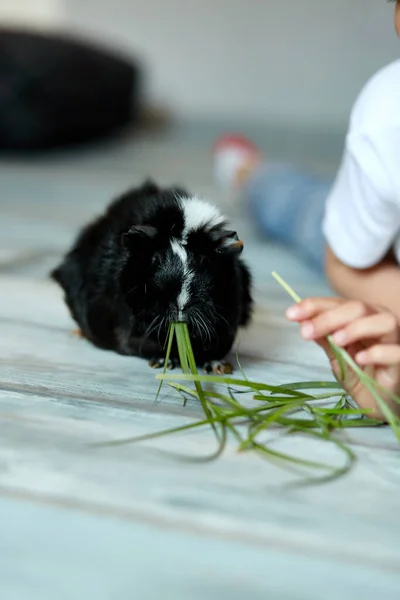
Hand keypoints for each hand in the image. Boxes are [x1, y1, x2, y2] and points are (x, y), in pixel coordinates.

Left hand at [286, 298, 399, 420]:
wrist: (378, 402)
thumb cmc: (359, 374)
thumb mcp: (335, 354)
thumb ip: (322, 336)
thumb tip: (300, 319)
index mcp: (363, 316)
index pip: (339, 303)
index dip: (314, 306)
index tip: (291, 314)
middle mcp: (380, 323)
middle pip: (360, 308)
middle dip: (329, 317)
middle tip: (306, 331)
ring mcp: (395, 342)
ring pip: (386, 322)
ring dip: (357, 328)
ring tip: (336, 340)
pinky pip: (396, 352)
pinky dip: (377, 353)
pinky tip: (360, 359)